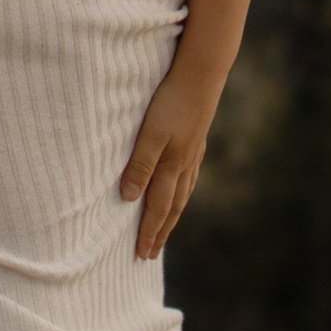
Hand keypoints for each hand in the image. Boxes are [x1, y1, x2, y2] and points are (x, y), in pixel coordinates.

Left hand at [119, 68, 217, 259]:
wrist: (202, 75)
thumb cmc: (171, 103)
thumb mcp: (151, 134)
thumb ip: (140, 165)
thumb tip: (128, 198)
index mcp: (171, 166)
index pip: (157, 208)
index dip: (149, 232)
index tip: (141, 255)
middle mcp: (184, 165)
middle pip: (172, 206)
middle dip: (160, 231)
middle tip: (151, 254)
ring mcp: (193, 153)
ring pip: (182, 192)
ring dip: (172, 214)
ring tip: (166, 228)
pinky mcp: (196, 140)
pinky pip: (189, 176)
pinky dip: (183, 191)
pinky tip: (181, 188)